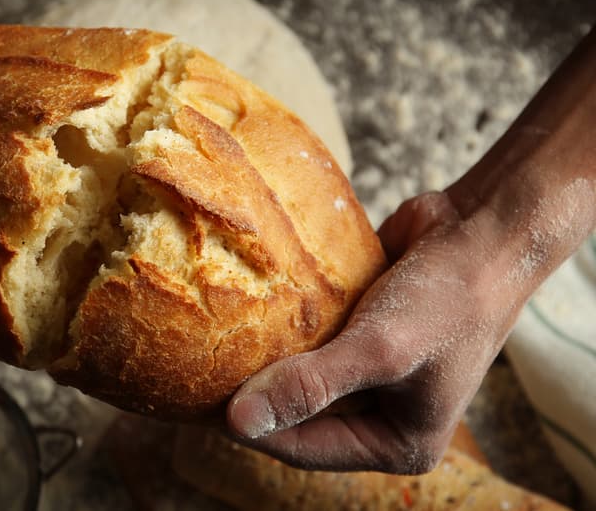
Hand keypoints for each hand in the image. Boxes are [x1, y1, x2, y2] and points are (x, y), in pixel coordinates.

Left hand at [226, 190, 515, 472]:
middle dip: (254, 391)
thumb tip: (240, 421)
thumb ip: (311, 386)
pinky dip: (281, 325)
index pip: (303, 448)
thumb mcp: (380, 351)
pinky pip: (306, 338)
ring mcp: (365, 371)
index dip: (251, 426)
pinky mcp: (355, 330)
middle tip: (198, 365)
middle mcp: (379, 413)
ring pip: (297, 374)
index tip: (199, 400)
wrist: (480, 231)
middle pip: (296, 413)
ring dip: (263, 357)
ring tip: (211, 339)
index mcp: (395, 442)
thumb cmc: (447, 300)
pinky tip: (242, 309)